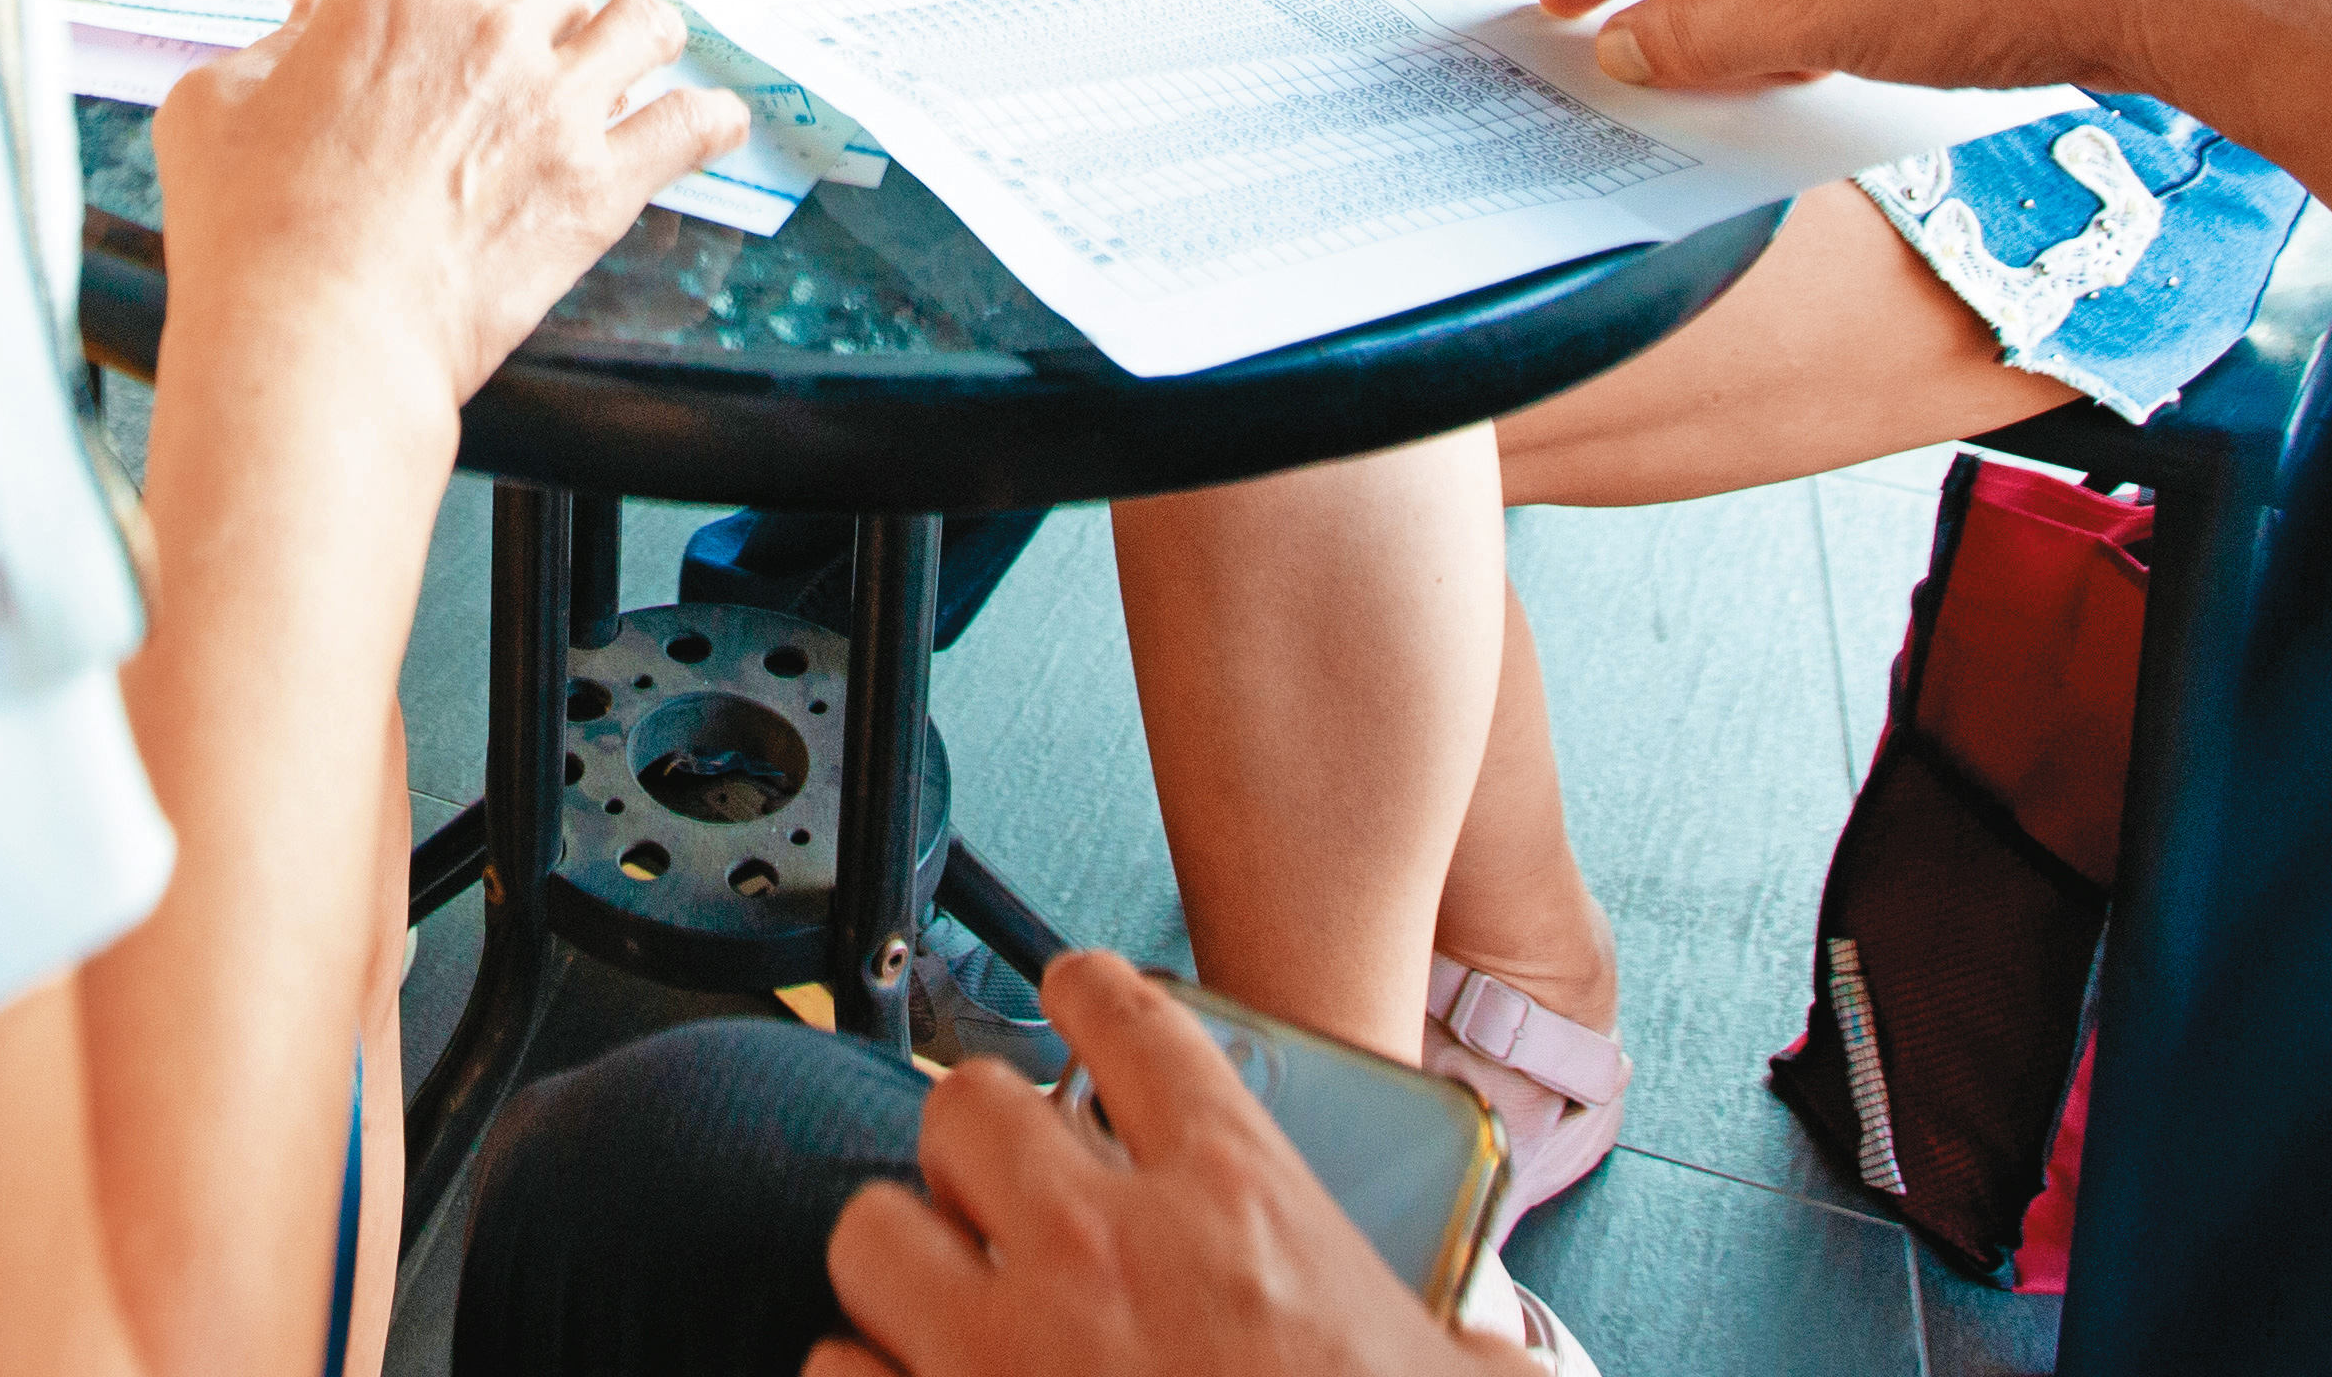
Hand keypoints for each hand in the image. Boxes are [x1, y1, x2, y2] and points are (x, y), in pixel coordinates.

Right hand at [150, 0, 744, 412]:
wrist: (314, 334)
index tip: (438, 57)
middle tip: (532, 66)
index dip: (440, 20)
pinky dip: (707, 121)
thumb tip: (303, 33)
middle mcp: (488, 26)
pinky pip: (692, 124)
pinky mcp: (602, 179)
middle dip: (544, 21)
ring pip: (642, 24)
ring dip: (641, 39)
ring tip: (639, 63)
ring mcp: (555, 99)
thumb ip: (268, 53)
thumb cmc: (252, 231)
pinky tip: (710, 124)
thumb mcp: (213, 106)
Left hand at [806, 954, 1541, 1376]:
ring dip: (906, 1257)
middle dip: (980, 1142)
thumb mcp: (1471, 1373)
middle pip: (971, 1105)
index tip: (1077, 994)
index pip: (1134, 1025)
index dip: (1091, 992)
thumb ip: (1470, 1337)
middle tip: (1010, 1192)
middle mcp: (1103, 1247)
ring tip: (945, 1292)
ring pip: (875, 1225)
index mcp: (1237, 1204)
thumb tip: (1490, 1349)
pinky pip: (841, 1370)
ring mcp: (1007, 1347)